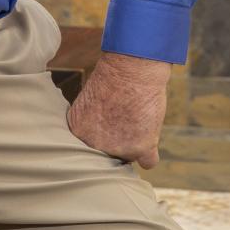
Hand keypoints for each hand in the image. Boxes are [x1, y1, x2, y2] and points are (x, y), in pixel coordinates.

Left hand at [66, 51, 170, 168]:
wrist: (132, 68)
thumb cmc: (111, 77)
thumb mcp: (88, 101)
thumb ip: (90, 125)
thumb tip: (98, 138)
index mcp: (78, 132)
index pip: (89, 147)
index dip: (100, 135)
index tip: (107, 123)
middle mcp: (95, 144)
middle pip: (108, 154)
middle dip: (115, 140)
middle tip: (123, 119)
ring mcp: (118, 148)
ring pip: (128, 156)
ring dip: (133, 143)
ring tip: (136, 118)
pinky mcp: (141, 148)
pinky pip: (148, 162)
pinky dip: (150, 155)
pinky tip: (149, 142)